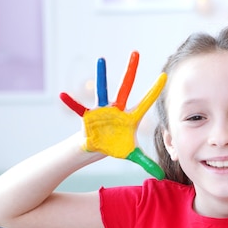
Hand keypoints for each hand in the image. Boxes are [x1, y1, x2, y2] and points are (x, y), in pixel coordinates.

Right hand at [60, 51, 166, 179]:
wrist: (94, 149)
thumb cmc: (112, 147)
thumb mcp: (131, 155)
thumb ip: (146, 162)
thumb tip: (160, 174)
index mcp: (129, 117)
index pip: (145, 102)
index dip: (154, 90)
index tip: (164, 76)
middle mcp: (117, 109)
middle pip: (125, 87)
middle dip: (131, 71)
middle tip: (136, 53)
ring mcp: (102, 110)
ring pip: (103, 90)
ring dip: (102, 76)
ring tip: (101, 60)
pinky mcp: (89, 116)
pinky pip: (78, 108)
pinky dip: (71, 102)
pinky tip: (63, 95)